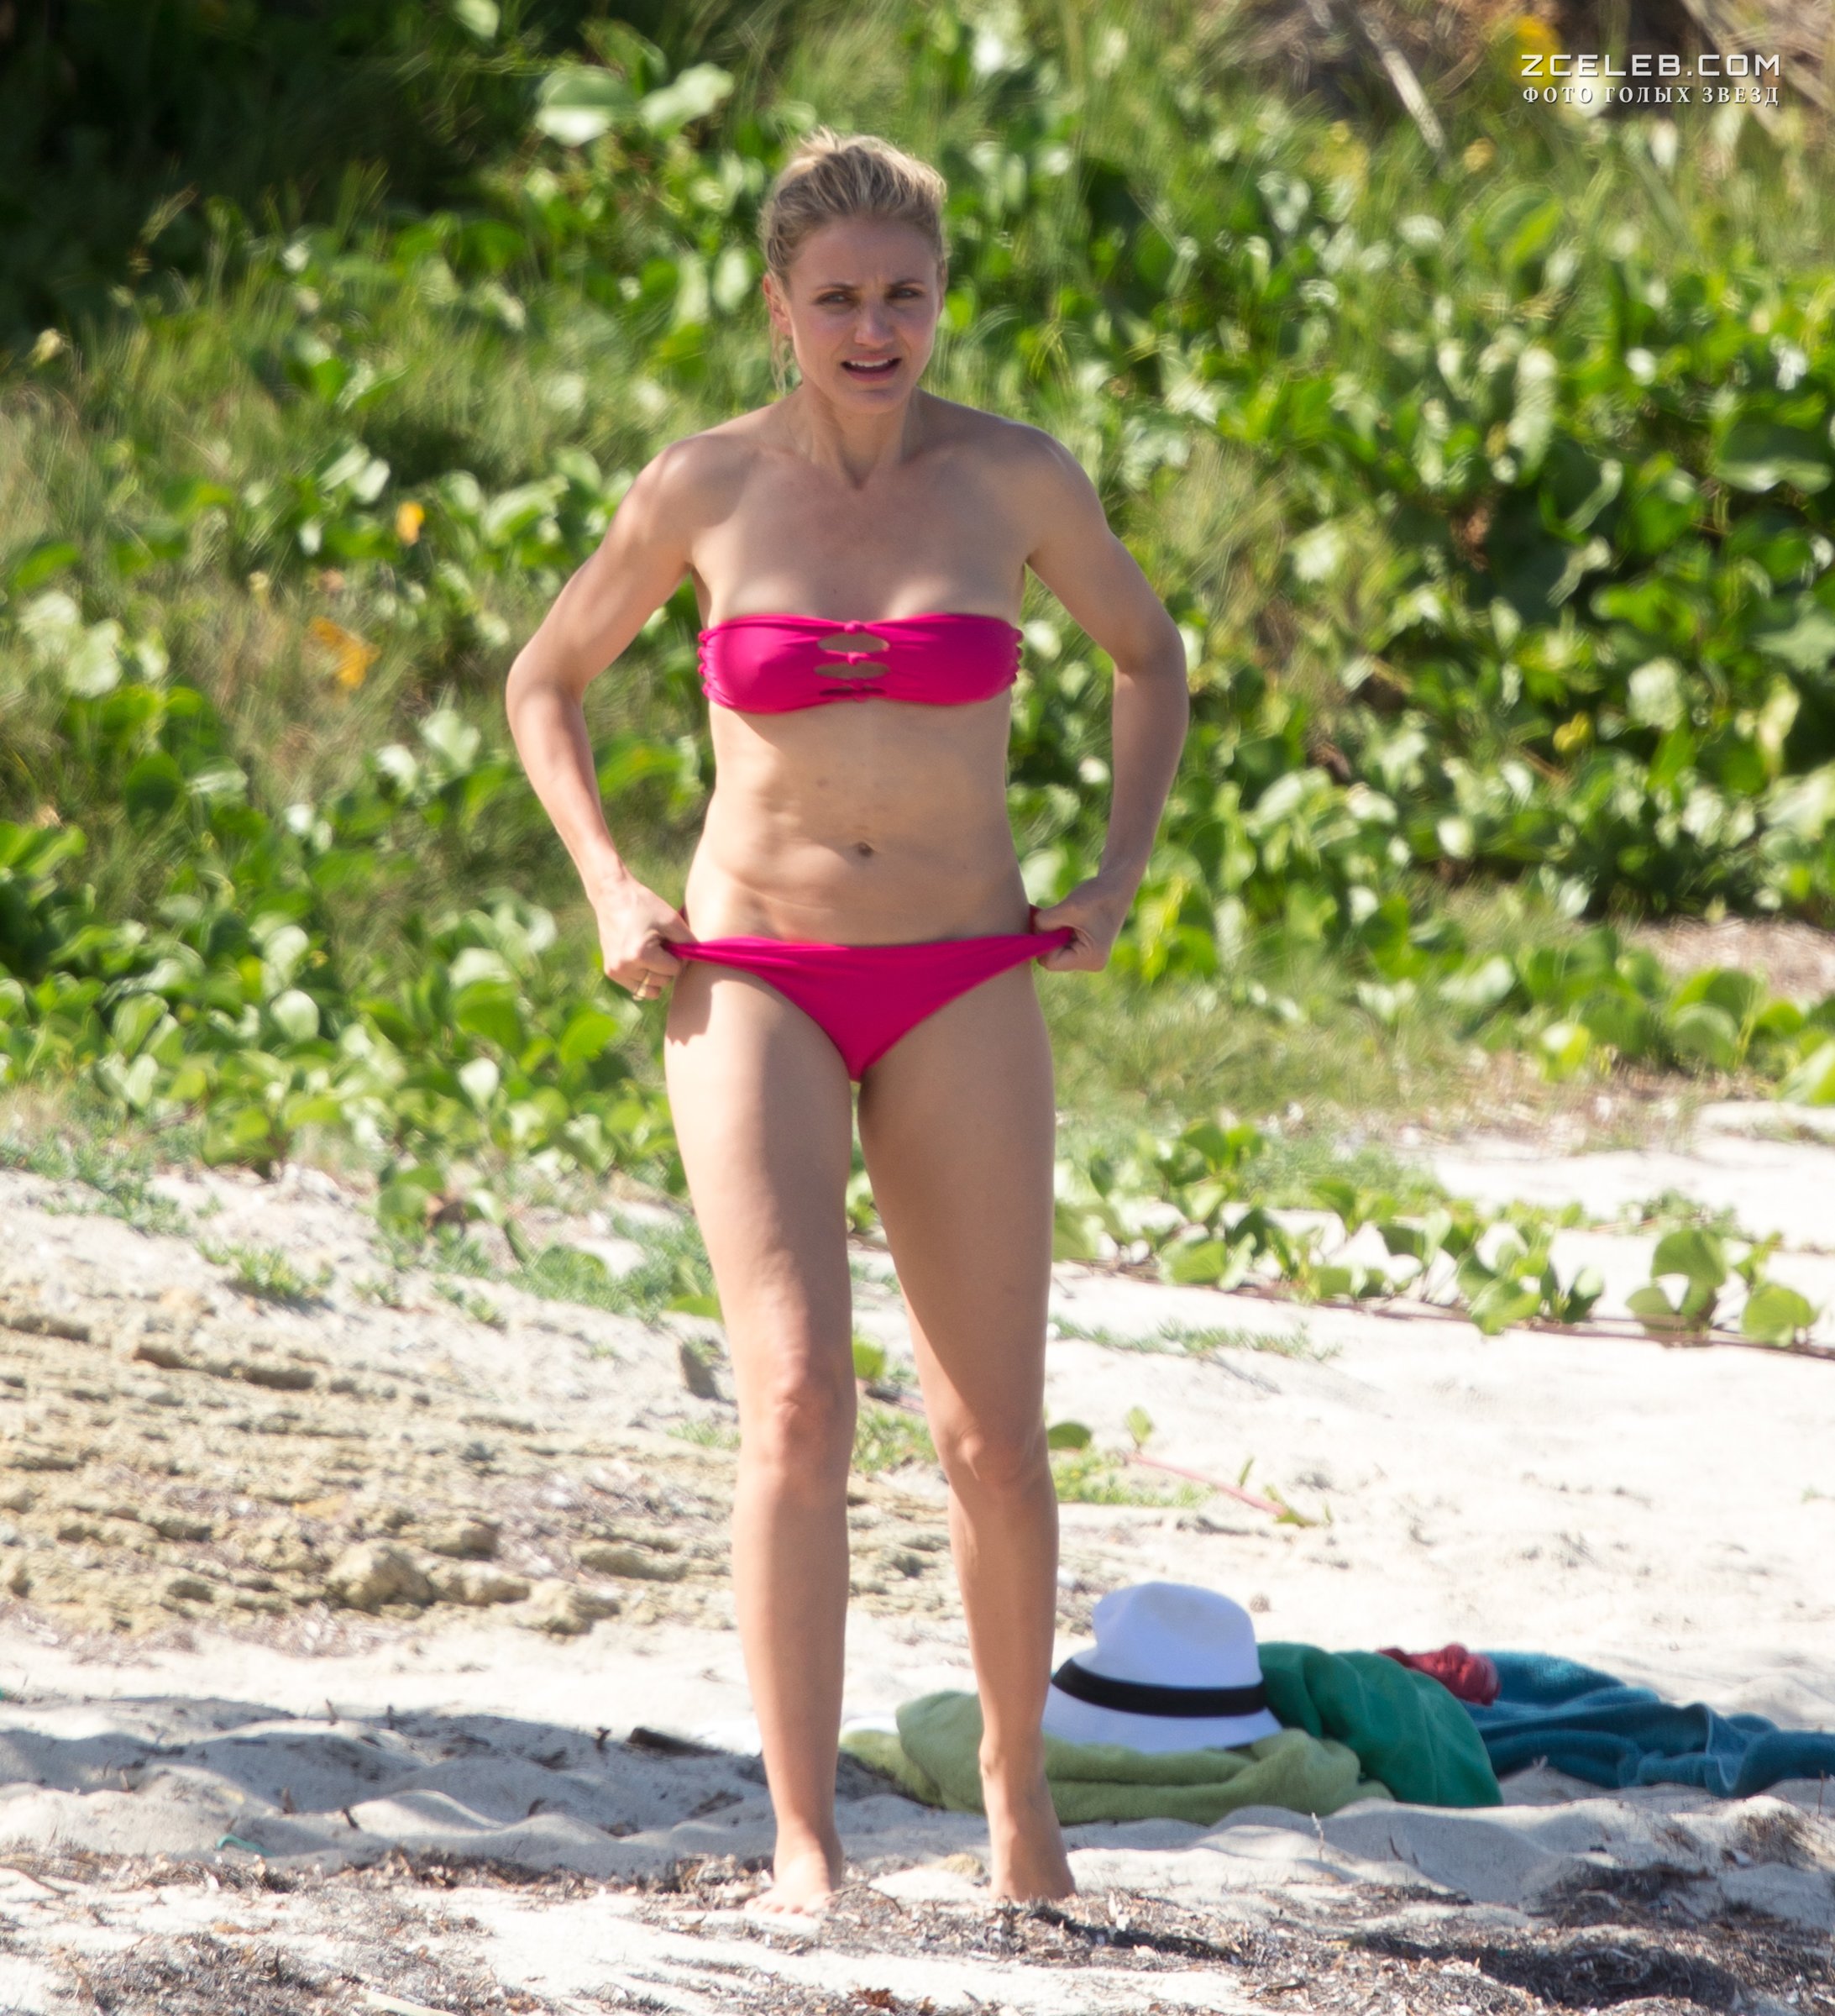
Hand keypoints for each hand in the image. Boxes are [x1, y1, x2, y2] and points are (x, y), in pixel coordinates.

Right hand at [590, 874, 695, 1000]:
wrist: (612, 897)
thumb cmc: (644, 905)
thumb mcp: (672, 920)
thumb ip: (689, 943)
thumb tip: (698, 963)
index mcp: (640, 954)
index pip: (675, 970)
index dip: (677, 955)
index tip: (670, 940)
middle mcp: (624, 967)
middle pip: (663, 982)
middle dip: (666, 966)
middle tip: (660, 944)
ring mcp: (615, 972)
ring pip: (651, 989)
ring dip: (656, 975)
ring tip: (651, 953)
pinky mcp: (611, 972)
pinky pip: (637, 988)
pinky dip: (645, 978)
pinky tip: (643, 960)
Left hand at [1031, 874, 1133, 971]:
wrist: (1116, 885)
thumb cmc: (1097, 896)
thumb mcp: (1068, 908)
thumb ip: (1044, 922)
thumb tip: (1028, 932)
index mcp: (1091, 959)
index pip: (1051, 962)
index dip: (1042, 943)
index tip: (1044, 922)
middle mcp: (1090, 963)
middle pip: (1052, 958)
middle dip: (1045, 937)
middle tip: (1047, 915)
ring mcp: (1087, 957)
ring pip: (1054, 950)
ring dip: (1049, 932)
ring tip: (1057, 913)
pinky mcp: (1084, 947)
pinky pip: (1060, 945)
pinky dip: (1054, 930)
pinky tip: (1056, 916)